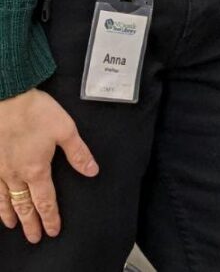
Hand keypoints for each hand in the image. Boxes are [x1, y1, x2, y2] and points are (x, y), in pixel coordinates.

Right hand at [0, 88, 97, 241]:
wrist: (7, 98)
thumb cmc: (36, 112)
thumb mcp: (65, 129)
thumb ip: (78, 153)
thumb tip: (92, 171)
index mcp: (36, 169)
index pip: (45, 201)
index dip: (50, 218)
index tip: (53, 231)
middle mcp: (16, 175)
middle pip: (24, 206)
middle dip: (31, 224)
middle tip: (34, 239)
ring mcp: (0, 170)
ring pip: (5, 200)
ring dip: (11, 215)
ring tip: (14, 227)